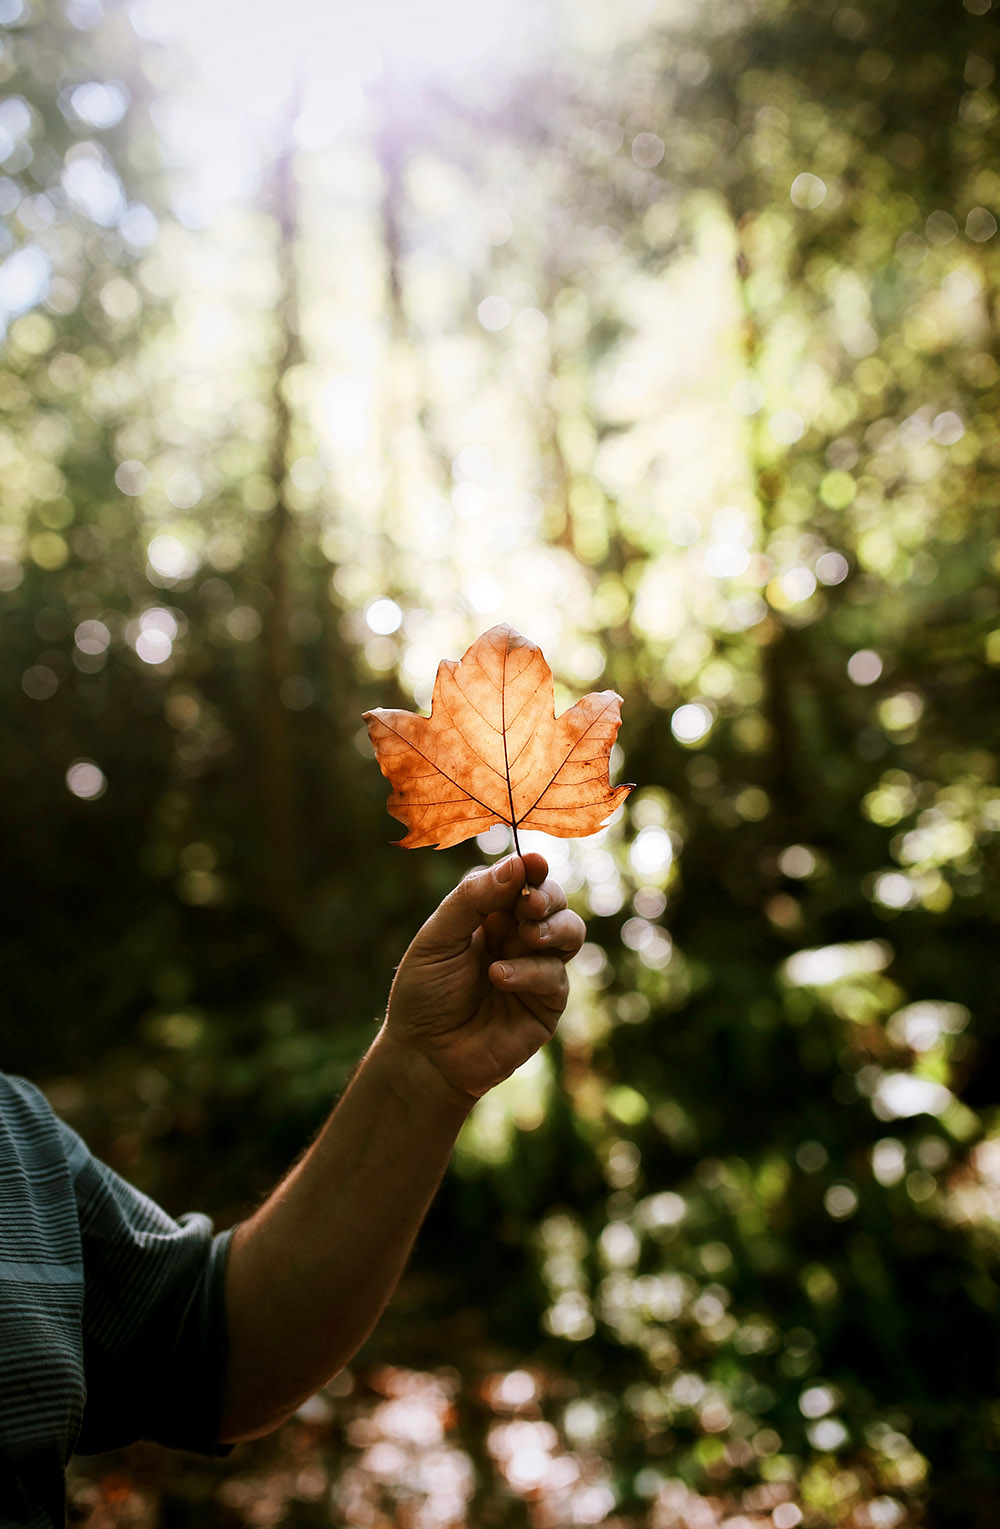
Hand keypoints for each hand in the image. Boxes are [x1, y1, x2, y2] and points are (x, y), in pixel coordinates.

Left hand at [383, 852, 585, 1101]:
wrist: (423, 1054)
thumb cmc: (424, 993)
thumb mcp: (438, 938)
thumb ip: (473, 900)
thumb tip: (517, 865)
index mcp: (491, 916)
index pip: (521, 881)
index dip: (531, 868)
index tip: (534, 862)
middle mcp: (519, 938)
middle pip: (553, 902)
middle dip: (546, 896)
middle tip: (528, 903)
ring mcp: (536, 970)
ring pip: (570, 932)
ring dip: (552, 926)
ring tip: (525, 934)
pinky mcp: (546, 1005)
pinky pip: (554, 976)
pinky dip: (529, 972)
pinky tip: (499, 976)